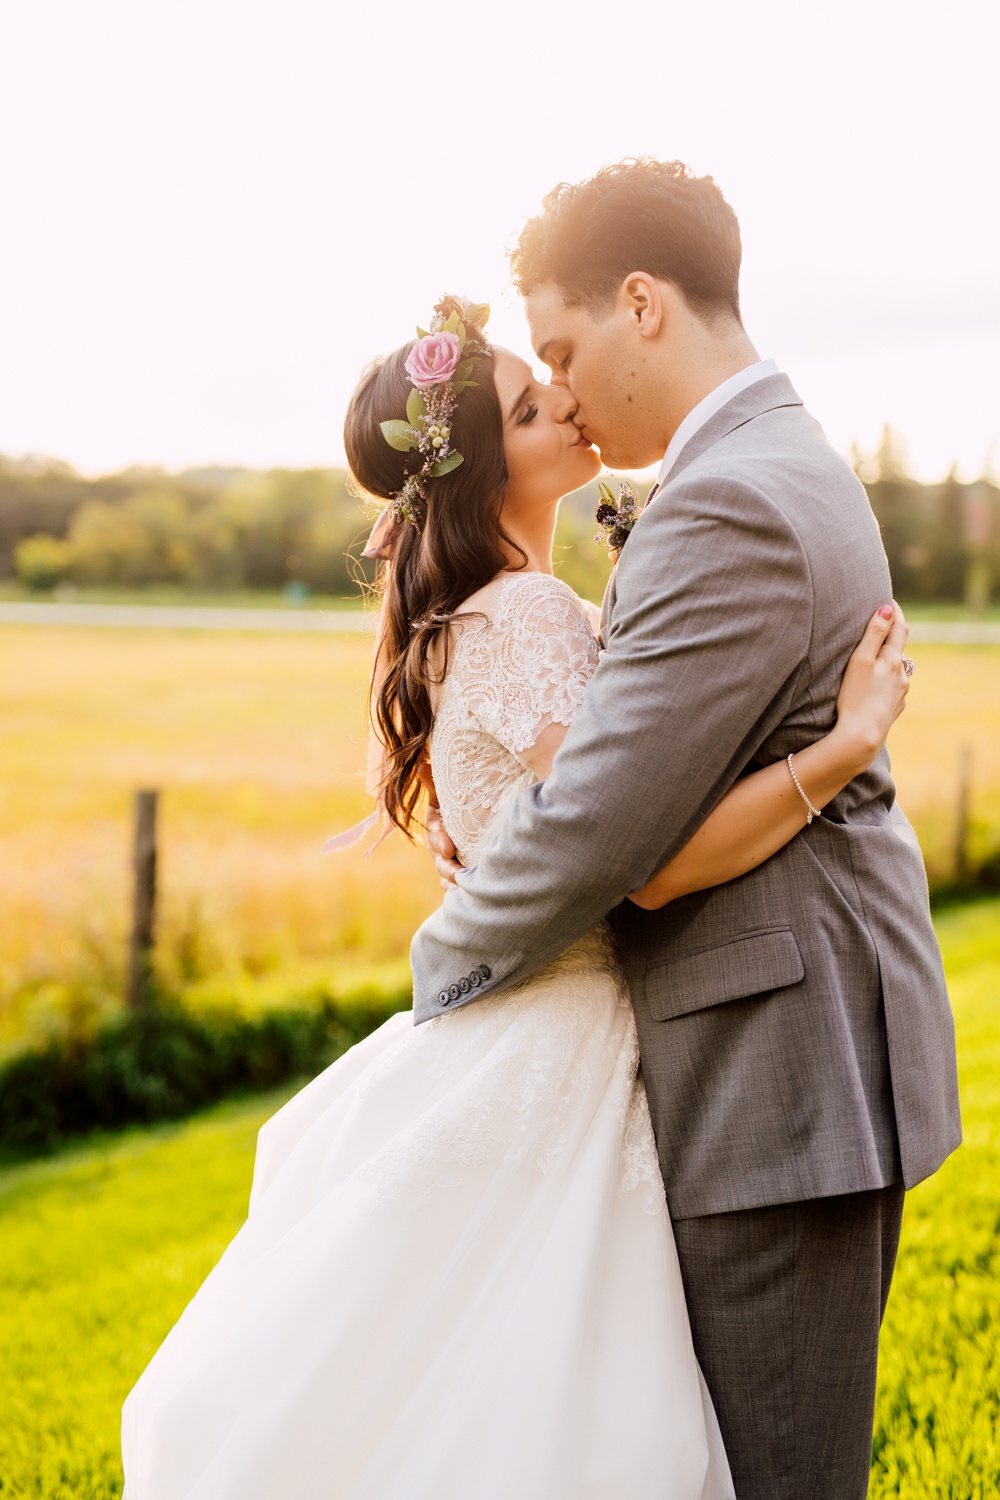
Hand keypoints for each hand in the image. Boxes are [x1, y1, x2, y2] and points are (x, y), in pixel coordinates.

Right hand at [416, 763, 461, 888]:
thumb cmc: (456, 804)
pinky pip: (458, 887)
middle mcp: (440, 847)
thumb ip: (434, 783)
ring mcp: (449, 862)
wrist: (470, 821)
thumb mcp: (444, 795)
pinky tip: (472, 897)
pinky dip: (461, 892)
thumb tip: (421, 764)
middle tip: (458, 873)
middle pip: (441, 860)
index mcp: (437, 827)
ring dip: (455, 882)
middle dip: (448, 868)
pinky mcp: (461, 874)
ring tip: (464, 888)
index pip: (436, 834)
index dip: (441, 841)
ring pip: (448, 876)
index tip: (449, 848)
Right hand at [832, 602, 911, 773]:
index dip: (895, 612)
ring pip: (897, 670)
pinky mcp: (894, 708)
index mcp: (893, 660)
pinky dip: (887, 681)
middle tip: (881, 625)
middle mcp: (902, 675)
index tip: (888, 599)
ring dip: (889, 660)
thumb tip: (888, 609)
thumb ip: (874, 633)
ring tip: (875, 658)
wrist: (861, 737)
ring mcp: (900, 693)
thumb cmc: (855, 697)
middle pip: (899, 649)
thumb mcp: (860, 660)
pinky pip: (893, 688)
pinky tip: (875, 686)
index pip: (899, 628)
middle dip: (892, 636)